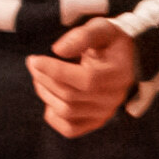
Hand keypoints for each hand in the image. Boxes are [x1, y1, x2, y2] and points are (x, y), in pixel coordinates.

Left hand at [26, 17, 138, 138]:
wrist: (125, 59)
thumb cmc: (110, 42)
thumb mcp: (101, 29)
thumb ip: (82, 36)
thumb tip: (58, 50)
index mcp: (118, 74)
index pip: (85, 79)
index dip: (55, 70)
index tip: (34, 59)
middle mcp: (114, 98)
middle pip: (70, 95)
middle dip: (44, 78)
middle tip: (33, 63)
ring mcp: (105, 112)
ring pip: (66, 111)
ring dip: (45, 93)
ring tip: (40, 76)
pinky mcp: (96, 122)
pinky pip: (69, 129)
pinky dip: (53, 116)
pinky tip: (50, 97)